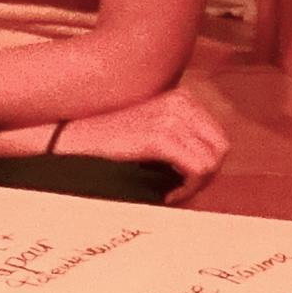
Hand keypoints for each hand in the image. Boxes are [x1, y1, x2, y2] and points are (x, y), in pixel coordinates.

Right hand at [36, 87, 231, 187]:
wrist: (71, 140)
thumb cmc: (107, 143)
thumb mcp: (148, 129)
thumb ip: (178, 137)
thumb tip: (207, 167)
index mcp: (181, 96)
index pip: (217, 137)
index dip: (205, 165)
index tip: (180, 181)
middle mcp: (180, 101)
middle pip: (220, 148)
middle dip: (205, 176)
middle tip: (178, 191)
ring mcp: (171, 117)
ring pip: (212, 162)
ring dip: (194, 185)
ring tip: (170, 193)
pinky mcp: (160, 137)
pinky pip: (198, 170)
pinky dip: (187, 189)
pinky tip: (165, 196)